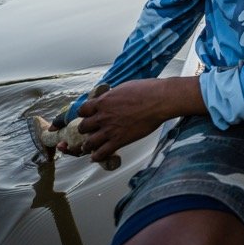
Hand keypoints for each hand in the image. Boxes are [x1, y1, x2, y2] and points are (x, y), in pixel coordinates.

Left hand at [73, 76, 205, 164]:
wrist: (160, 100)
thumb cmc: (146, 90)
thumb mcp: (124, 87)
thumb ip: (112, 96)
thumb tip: (110, 98)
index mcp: (103, 102)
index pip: (82, 110)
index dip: (84, 114)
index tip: (88, 116)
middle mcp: (103, 116)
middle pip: (83, 127)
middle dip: (85, 129)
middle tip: (90, 131)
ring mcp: (110, 130)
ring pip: (89, 142)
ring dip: (88, 145)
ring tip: (89, 146)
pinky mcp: (119, 140)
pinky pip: (102, 153)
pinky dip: (97, 157)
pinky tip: (97, 156)